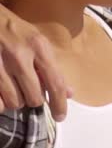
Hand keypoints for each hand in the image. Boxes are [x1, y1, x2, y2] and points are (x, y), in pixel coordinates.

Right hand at [0, 6, 72, 120]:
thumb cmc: (16, 31)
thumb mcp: (38, 42)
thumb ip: (53, 67)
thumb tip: (69, 92)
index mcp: (39, 47)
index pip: (55, 82)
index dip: (59, 103)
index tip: (60, 115)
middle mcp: (21, 56)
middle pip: (35, 97)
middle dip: (35, 99)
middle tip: (31, 90)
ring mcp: (1, 65)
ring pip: (15, 102)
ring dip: (17, 100)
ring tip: (16, 86)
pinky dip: (2, 102)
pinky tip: (4, 90)